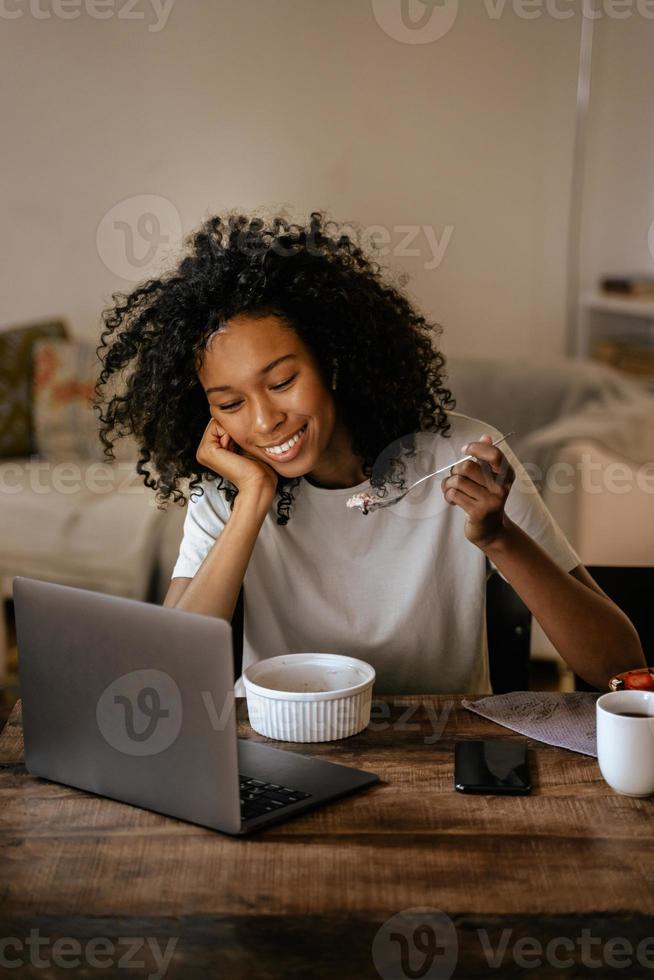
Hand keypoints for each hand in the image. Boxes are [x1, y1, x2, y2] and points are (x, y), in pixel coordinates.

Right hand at [196, 418, 277, 503]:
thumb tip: (234, 410)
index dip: (236, 428)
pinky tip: (235, 451)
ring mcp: (202, 451)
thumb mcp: (245, 444)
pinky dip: (230, 434)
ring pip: (218, 421)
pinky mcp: (206, 451)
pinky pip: (217, 425)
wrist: (259, 483)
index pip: (221, 423)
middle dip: (233, 429)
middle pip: (219, 421)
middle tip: (240, 450)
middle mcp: (203, 451)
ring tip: (238, 451)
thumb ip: (236, 430)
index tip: (243, 447)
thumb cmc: (258, 466)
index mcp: (211, 449)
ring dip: (233, 432)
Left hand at [441, 434, 514, 549]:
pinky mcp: (478, 512)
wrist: (491, 530)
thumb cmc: (486, 499)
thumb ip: (487, 458)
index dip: (476, 448)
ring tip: (451, 491)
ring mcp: (490, 501)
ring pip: (457, 481)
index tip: (465, 450)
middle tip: (455, 478)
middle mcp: (501, 487)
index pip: (494, 454)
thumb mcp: (489, 478)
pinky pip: (454, 494)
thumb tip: (486, 437)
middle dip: (455, 471)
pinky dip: (447, 495)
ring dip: (448, 485)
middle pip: (467, 467)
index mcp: (506, 475)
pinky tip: (452, 500)